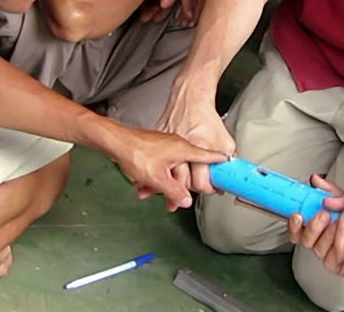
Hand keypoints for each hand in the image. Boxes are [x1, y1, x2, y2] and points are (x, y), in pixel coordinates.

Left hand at [108, 123, 226, 210]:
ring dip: (164, 184)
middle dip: (180, 187)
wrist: (116, 141)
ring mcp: (165, 145)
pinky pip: (161, 165)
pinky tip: (144, 184)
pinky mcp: (155, 147)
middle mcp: (177, 145)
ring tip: (153, 194)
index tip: (227, 163)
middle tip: (176, 201)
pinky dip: (156, 176)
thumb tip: (186, 200)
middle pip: (187, 169)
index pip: (207, 156)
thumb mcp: (158, 179)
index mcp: (183, 149)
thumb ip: (175, 191)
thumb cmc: (136, 153)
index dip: (218, 161)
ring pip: (172, 169)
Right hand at [155, 84, 234, 193]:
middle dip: (185, 193)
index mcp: (198, 146)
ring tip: (172, 195)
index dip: (207, 189)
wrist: (190, 97)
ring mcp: (166, 144)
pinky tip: (157, 180)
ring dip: (166, 188)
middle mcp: (180, 146)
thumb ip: (227, 157)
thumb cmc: (205, 116)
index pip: (200, 180)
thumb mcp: (224, 137)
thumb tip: (228, 173)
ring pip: (163, 175)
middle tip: (190, 193)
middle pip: (180, 182)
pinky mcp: (157, 141)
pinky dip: (154, 174)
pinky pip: (153, 163)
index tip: (211, 189)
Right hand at [287, 175, 343, 276]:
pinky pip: (334, 261)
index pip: (298, 230)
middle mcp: (323, 244)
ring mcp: (333, 257)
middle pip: (306, 241)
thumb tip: (315, 179)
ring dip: (326, 236)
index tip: (297, 214)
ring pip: (318, 250)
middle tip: (324, 215)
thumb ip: (332, 191)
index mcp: (319, 229)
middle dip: (313, 227)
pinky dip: (337, 250)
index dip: (293, 224)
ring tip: (337, 223)